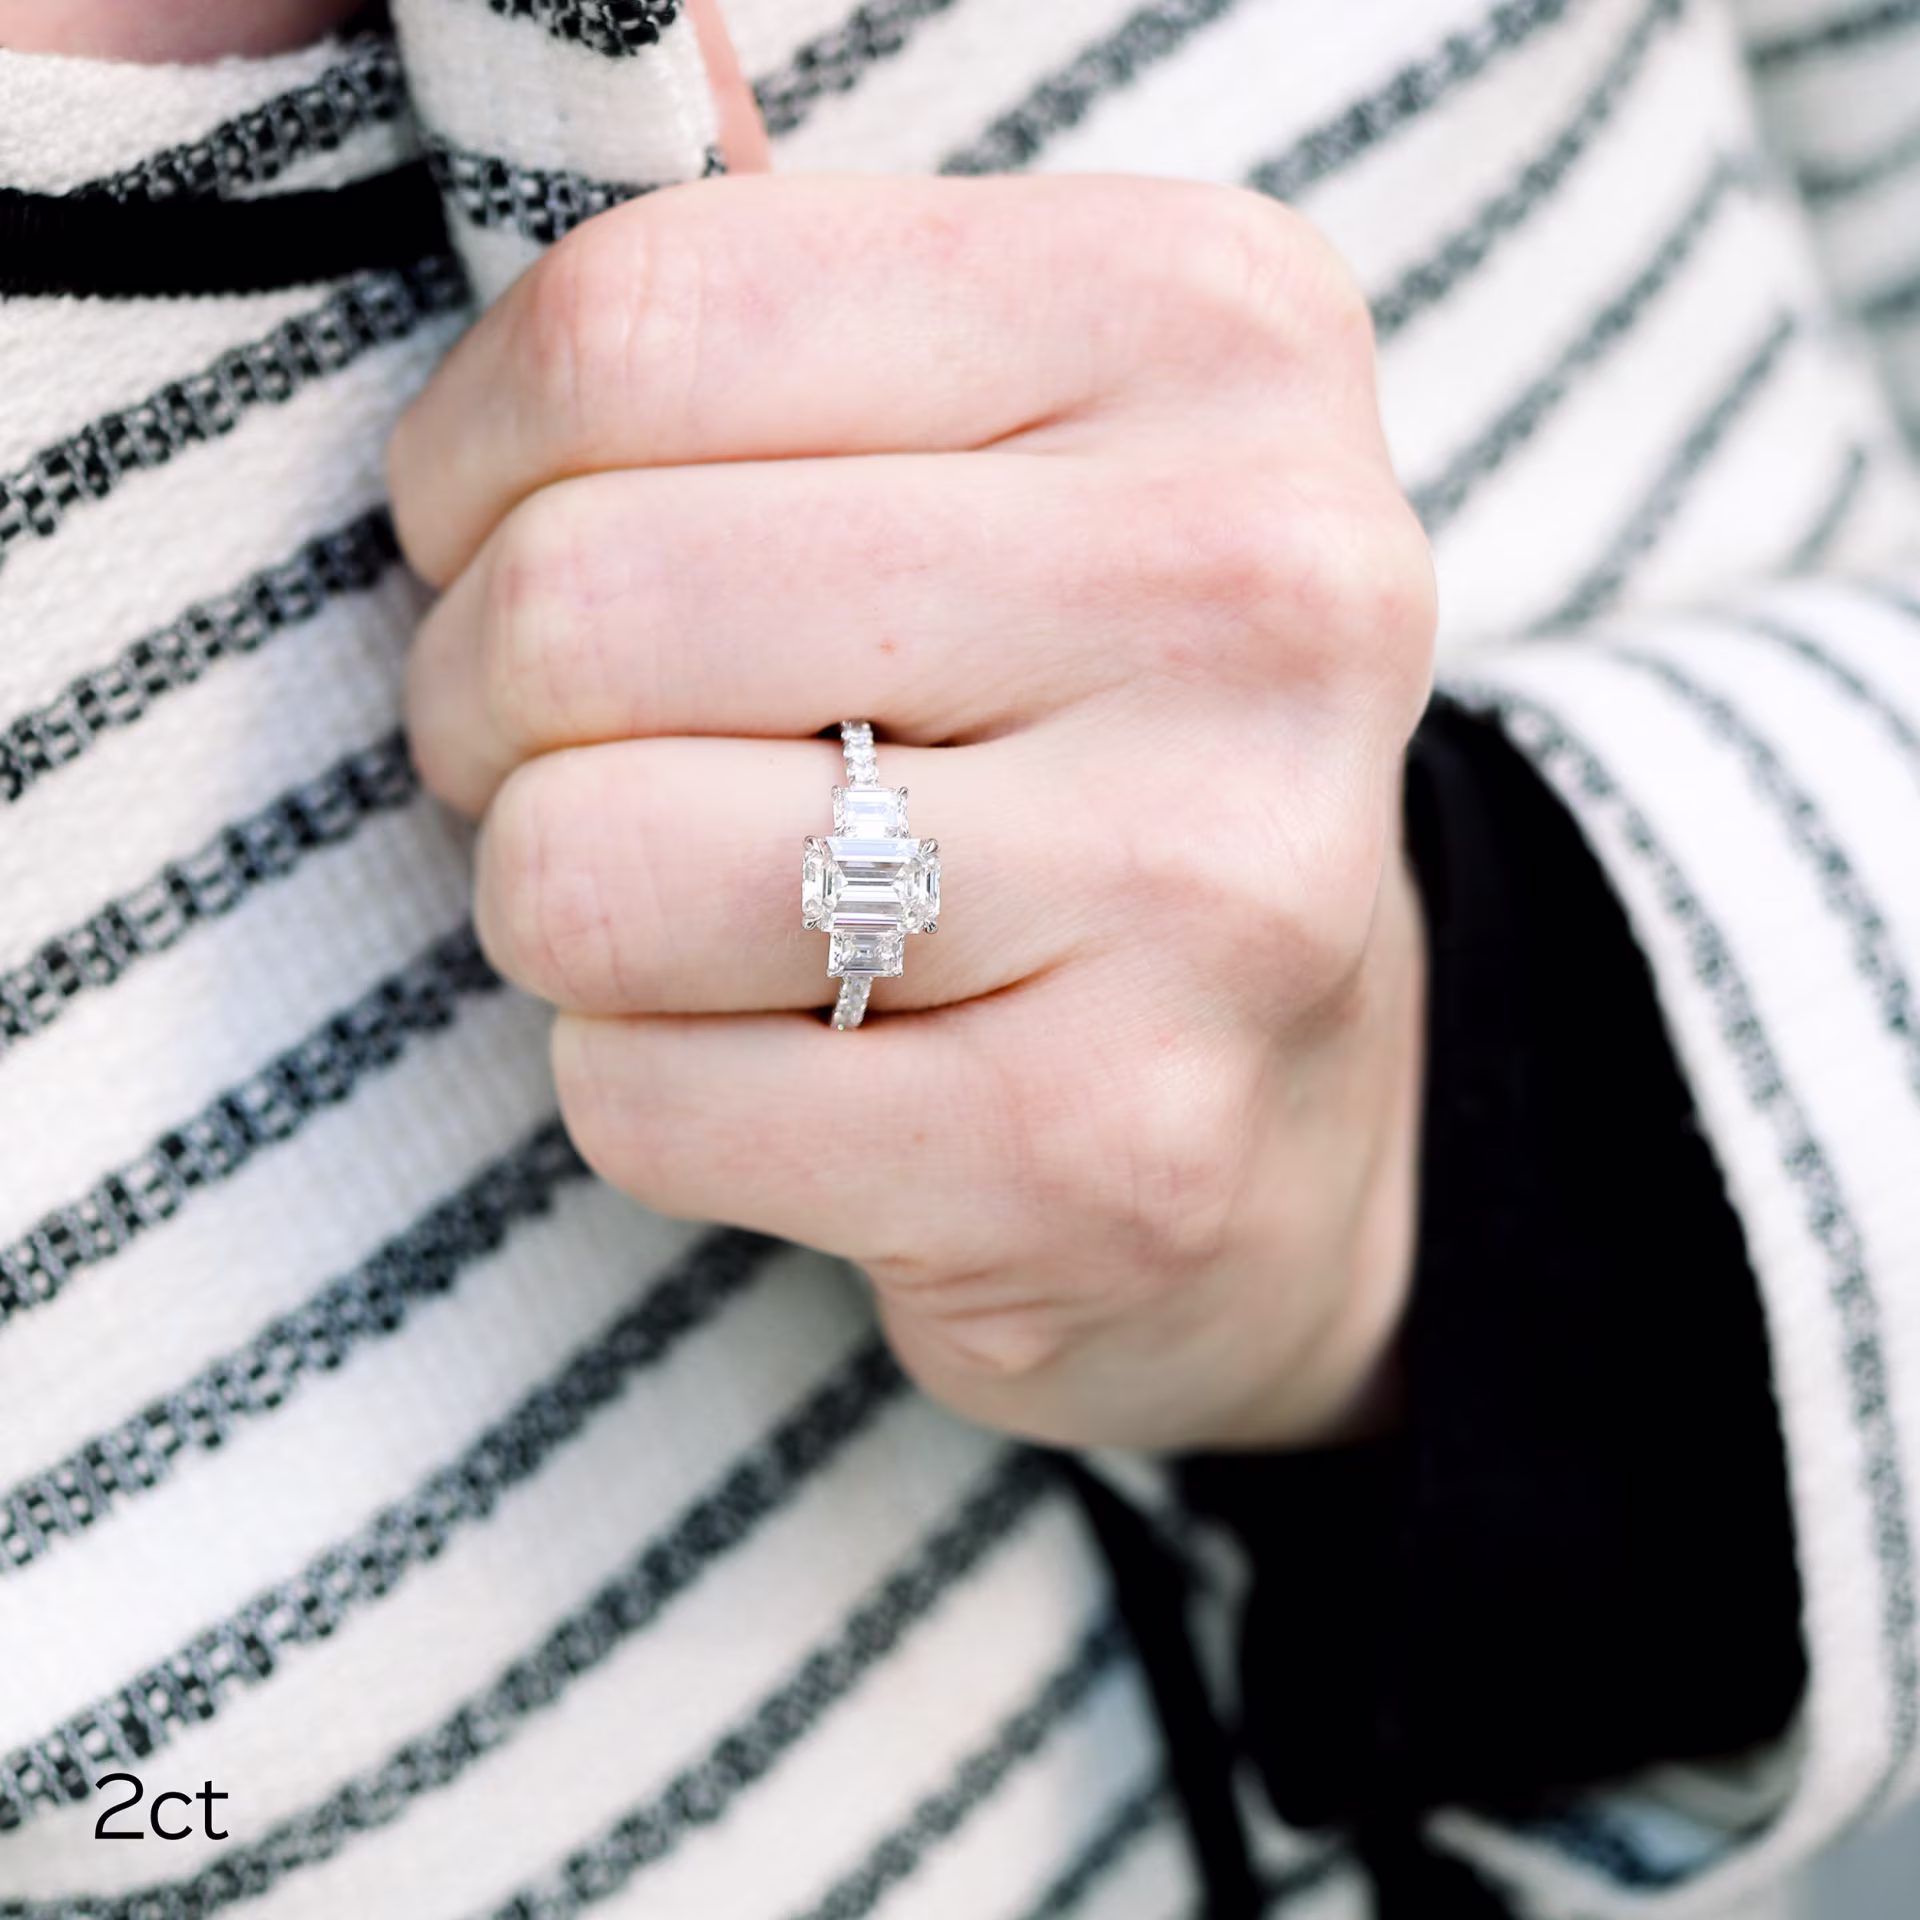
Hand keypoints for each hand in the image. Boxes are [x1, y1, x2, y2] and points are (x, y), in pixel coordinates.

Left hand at [388, 171, 1434, 1452]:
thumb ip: (785, 282)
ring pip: (590, 871)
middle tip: (560, 753)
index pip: (636, 323)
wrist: (1287, 1090)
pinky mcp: (1114, 1153)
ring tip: (690, 903)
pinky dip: (646, 1086)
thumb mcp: (1008, 442)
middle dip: (487, 706)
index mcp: (1211, 329)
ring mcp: (1211, 892)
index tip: (508, 540)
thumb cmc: (1084, 734)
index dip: (477, 462)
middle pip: (586, 604)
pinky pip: (652, 1101)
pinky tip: (789, 1063)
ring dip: (561, 906)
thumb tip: (545, 13)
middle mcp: (1257, 589)